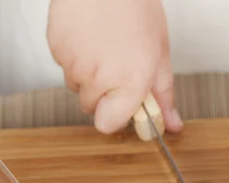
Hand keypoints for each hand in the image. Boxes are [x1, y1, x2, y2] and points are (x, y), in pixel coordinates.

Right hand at [47, 0, 182, 133]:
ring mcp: (73, 64)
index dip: (115, 116)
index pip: (107, 125)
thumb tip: (172, 125)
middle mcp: (98, 78)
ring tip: (103, 46)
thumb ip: (163, 95)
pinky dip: (74, 56)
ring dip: (87, 75)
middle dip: (103, 93)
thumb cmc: (137, 9)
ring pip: (76, 85)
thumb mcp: (159, 54)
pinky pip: (63, 65)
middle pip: (91, 106)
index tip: (123, 104)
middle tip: (116, 65)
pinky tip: (88, 37)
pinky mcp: (56, 48)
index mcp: (129, 83)